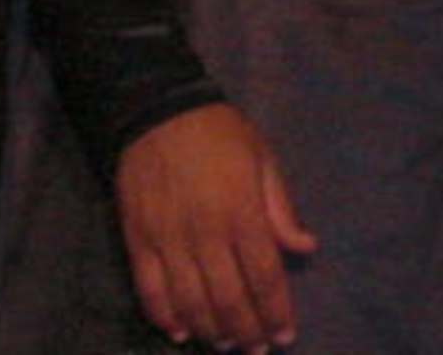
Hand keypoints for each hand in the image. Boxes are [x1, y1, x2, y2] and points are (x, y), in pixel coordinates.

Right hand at [114, 103, 318, 350]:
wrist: (158, 111)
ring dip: (211, 330)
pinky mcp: (136, 239)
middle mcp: (205, 232)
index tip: (285, 335)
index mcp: (242, 212)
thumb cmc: (221, 134)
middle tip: (257, 348)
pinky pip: (150, 289)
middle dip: (247, 330)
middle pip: (229, 297)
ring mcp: (167, 238)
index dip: (276, 311)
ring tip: (227, 344)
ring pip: (190, 301)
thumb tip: (306, 248)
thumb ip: (281, 209)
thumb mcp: (263, 160)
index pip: (264, 275)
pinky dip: (165, 316)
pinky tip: (181, 331)